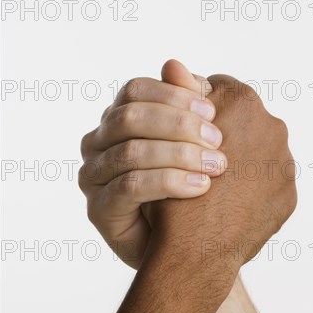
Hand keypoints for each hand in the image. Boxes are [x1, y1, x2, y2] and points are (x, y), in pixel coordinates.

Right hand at [78, 74, 226, 267]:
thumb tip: (176, 65)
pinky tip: (201, 187)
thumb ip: (183, 108)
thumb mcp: (190, 144)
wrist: (183, 247)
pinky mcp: (98, 208)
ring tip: (218, 166)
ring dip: (180, 154)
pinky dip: (170, 182)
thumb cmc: (188, 189)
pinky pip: (131, 186)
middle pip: (130, 117)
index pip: (135, 91)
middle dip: (178, 125)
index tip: (213, 112)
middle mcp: (97, 143)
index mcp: (116, 120)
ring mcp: (93, 176)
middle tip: (218, 140)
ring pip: (132, 151)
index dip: (174, 97)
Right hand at [143, 69, 296, 281]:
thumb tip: (174, 63)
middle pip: (243, 119)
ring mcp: (284, 162)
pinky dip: (252, 186)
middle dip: (221, 132)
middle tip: (200, 153)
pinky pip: (269, 181)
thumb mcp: (167, 138)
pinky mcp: (288, 194)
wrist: (195, 251)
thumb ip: (175, 97)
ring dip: (239, 159)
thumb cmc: (172, 191)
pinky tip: (229, 200)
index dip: (194, 107)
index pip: (218, 90)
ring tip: (214, 180)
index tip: (183, 125)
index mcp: (241, 103)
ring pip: (259, 151)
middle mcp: (272, 126)